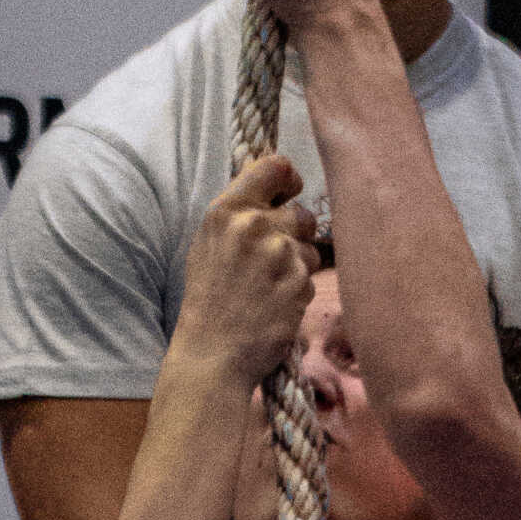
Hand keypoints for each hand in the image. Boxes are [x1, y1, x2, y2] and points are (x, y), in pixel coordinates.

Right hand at [176, 156, 315, 387]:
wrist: (212, 353)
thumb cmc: (208, 300)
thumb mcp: (209, 243)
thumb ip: (240, 213)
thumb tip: (274, 190)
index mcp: (226, 210)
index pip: (276, 166)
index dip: (289, 179)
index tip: (289, 192)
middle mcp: (253, 225)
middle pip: (302, 212)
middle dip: (294, 235)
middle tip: (272, 260)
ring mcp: (279, 254)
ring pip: (310, 247)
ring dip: (297, 265)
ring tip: (268, 288)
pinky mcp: (299, 282)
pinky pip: (311, 276)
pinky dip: (298, 290)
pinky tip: (274, 305)